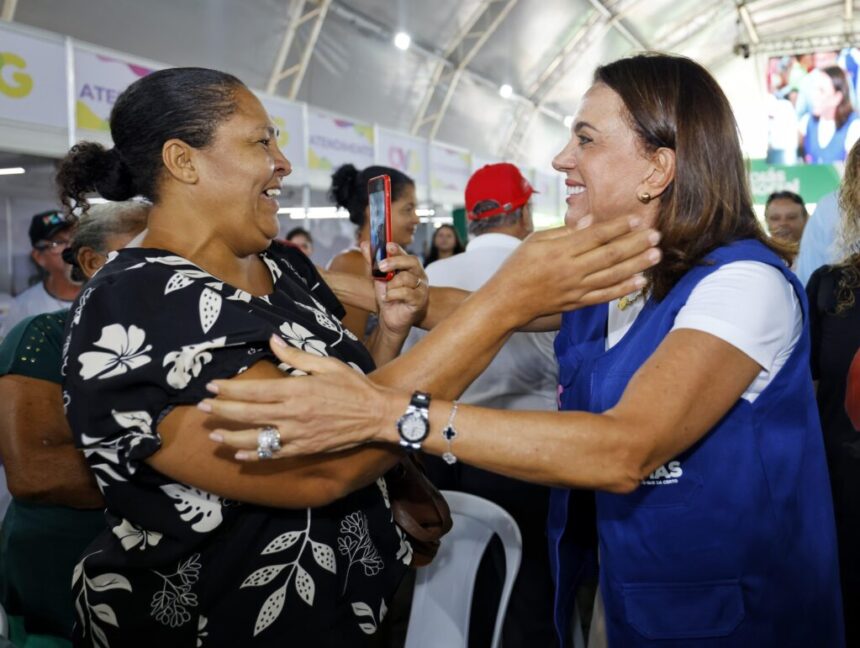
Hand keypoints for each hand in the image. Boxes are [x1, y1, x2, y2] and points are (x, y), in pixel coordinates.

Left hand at [200, 335, 402, 459]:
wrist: (376, 414)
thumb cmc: (353, 386)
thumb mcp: (326, 364)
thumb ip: (296, 356)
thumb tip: (273, 341)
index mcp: (297, 390)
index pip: (254, 391)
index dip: (230, 390)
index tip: (212, 386)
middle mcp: (293, 414)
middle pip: (249, 414)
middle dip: (222, 411)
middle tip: (202, 408)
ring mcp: (298, 434)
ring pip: (257, 438)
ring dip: (232, 437)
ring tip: (214, 435)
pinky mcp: (305, 448)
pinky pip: (274, 454)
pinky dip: (255, 454)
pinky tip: (240, 454)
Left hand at [360, 242, 428, 336]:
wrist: (391, 319)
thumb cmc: (389, 297)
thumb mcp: (378, 277)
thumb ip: (373, 261)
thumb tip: (364, 244)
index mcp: (410, 267)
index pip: (405, 253)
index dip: (397, 249)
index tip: (387, 246)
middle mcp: (419, 275)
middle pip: (412, 261)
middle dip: (394, 262)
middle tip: (380, 266)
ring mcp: (421, 288)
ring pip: (405, 278)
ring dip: (390, 285)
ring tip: (386, 292)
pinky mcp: (420, 300)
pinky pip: (406, 292)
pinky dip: (392, 295)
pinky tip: (388, 298)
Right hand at [480, 215, 660, 325]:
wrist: (507, 301)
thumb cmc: (518, 266)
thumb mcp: (536, 240)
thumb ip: (565, 231)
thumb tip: (591, 221)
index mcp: (560, 250)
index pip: (595, 236)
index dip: (618, 227)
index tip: (637, 219)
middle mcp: (571, 270)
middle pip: (610, 255)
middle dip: (635, 244)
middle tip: (656, 235)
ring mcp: (575, 289)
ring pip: (612, 275)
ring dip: (636, 265)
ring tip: (655, 255)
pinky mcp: (577, 304)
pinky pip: (604, 297)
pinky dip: (623, 290)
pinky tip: (639, 282)